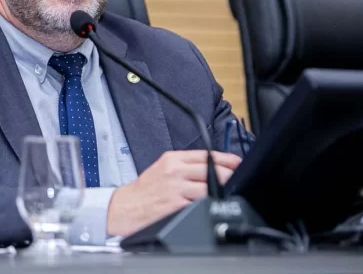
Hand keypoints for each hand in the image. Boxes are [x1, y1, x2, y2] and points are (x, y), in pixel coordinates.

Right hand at [106, 150, 241, 236]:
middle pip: (212, 170)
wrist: (125, 207)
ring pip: (210, 187)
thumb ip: (184, 166)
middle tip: (238, 179)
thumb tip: (211, 168)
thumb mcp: (162, 169)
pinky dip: (209, 204)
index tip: (237, 162)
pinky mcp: (176, 205)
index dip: (226, 159)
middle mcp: (174, 171)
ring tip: (228, 194)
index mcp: (172, 159)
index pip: (206, 154)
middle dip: (229, 175)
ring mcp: (176, 188)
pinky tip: (214, 206)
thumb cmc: (144, 191)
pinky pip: (200, 203)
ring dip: (222, 191)